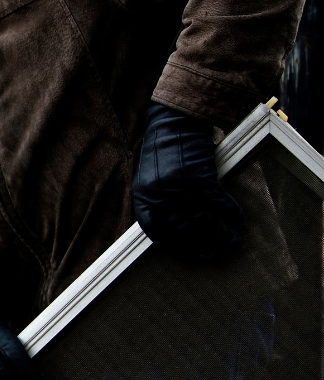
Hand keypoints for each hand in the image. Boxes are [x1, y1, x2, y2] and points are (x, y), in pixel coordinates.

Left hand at [132, 102, 241, 261]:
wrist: (174, 123)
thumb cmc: (164, 154)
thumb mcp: (150, 181)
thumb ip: (158, 204)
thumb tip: (175, 232)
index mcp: (143, 198)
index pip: (157, 233)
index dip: (177, 248)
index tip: (193, 256)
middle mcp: (159, 195)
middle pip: (183, 230)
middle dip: (202, 245)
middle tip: (217, 253)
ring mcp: (178, 186)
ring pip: (203, 219)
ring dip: (220, 233)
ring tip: (231, 240)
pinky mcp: (198, 175)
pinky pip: (217, 201)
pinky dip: (229, 211)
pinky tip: (236, 217)